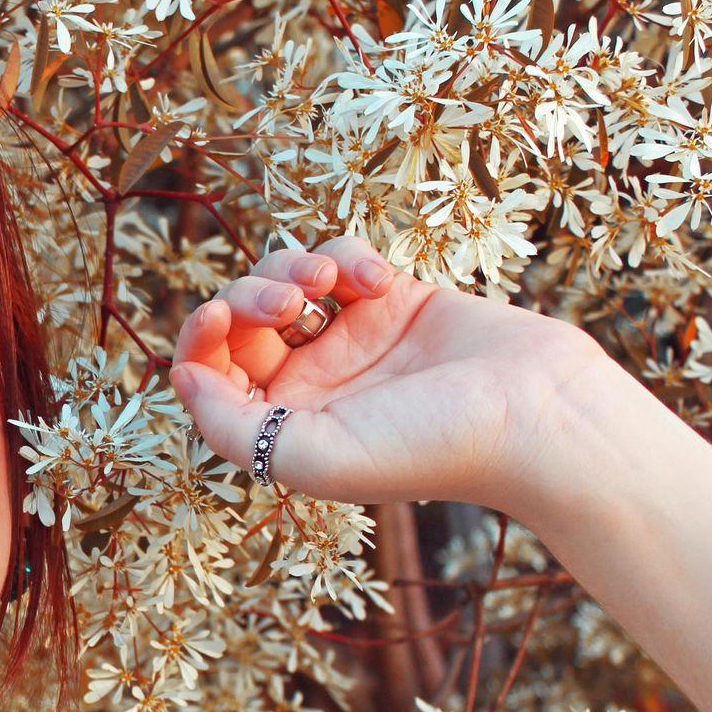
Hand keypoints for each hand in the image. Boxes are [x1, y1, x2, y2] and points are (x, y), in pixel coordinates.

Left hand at [167, 234, 620, 513]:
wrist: (532, 415)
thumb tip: (178, 378)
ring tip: (327, 283)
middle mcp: (309, 382)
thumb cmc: (423, 448)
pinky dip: (347, 256)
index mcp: (280, 424)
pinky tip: (379, 282)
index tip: (219, 315)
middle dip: (249, 295)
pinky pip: (342, 257)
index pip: (209, 371)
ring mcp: (351, 338)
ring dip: (289, 267)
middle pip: (240, 319)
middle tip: (291, 302)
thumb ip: (229, 426)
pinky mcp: (394, 299)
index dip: (199, 336)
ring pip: (283, 278)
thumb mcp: (306, 456)